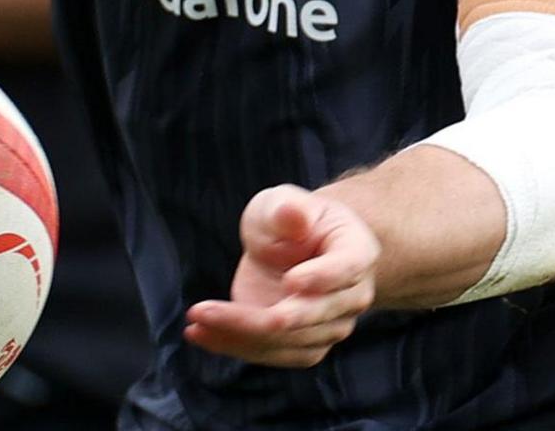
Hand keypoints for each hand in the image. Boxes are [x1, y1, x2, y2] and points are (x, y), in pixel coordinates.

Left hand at [185, 185, 378, 367]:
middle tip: (207, 310)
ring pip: (289, 341)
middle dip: (260, 317)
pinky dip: (235, 347)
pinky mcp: (305, 345)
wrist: (295, 247)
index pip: (346, 268)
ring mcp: (331, 325)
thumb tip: (294, 217)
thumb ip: (287, 209)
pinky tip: (202, 334)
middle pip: (312, 314)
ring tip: (196, 322)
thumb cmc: (290, 220)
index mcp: (358, 251)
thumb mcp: (282, 201)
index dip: (322, 277)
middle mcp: (352, 296)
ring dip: (239, 335)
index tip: (291, 280)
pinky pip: (273, 353)